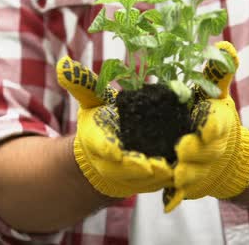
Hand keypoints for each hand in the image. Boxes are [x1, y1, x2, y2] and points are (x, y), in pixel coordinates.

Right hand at [57, 56, 173, 197]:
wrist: (105, 153)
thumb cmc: (101, 121)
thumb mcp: (92, 101)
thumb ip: (83, 84)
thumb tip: (64, 65)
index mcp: (95, 140)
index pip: (98, 145)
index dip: (106, 150)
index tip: (115, 153)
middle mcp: (111, 162)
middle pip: (122, 169)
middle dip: (137, 168)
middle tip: (158, 165)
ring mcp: (128, 175)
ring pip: (142, 180)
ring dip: (158, 177)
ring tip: (174, 169)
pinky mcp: (146, 181)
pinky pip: (157, 184)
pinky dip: (169, 180)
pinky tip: (184, 172)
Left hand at [163, 41, 248, 211]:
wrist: (227, 159)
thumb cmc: (214, 120)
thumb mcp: (217, 97)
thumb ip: (218, 75)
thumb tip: (225, 47)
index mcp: (217, 126)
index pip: (218, 126)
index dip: (213, 128)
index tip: (205, 127)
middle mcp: (211, 150)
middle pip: (206, 153)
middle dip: (196, 152)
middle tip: (181, 150)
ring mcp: (201, 170)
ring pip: (194, 175)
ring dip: (186, 176)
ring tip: (174, 174)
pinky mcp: (189, 186)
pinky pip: (181, 191)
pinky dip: (176, 195)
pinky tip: (166, 195)